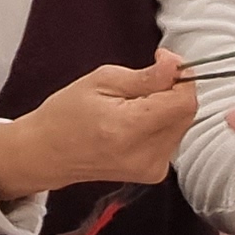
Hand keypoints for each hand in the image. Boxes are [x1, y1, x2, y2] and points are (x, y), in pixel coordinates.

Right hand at [0, 52, 194, 205]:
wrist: (48, 153)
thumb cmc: (66, 114)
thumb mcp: (101, 80)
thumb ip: (146, 76)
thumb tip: (178, 66)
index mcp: (129, 129)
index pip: (183, 102)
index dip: (181, 76)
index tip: (162, 61)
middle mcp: (145, 155)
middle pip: (186, 112)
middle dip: (172, 89)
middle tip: (142, 82)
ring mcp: (151, 169)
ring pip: (182, 123)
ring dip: (166, 106)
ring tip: (132, 105)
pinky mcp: (153, 174)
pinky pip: (173, 137)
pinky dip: (161, 123)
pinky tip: (136, 122)